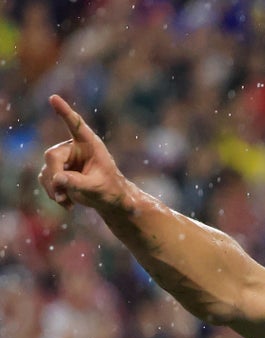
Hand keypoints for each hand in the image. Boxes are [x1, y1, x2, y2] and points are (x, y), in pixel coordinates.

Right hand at [39, 94, 129, 211]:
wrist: (110, 200)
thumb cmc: (110, 190)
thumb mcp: (96, 188)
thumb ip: (78, 183)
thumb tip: (58, 179)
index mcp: (90, 144)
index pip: (75, 125)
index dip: (64, 112)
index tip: (54, 98)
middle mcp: (74, 147)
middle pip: (52, 156)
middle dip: (55, 176)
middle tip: (61, 195)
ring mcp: (64, 158)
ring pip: (47, 170)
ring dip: (54, 188)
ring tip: (67, 202)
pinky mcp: (57, 170)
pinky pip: (46, 179)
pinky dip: (53, 192)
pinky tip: (67, 203)